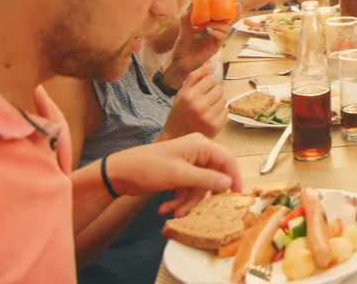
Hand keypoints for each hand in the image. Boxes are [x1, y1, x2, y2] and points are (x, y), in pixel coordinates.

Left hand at [105, 133, 241, 216]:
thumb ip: (206, 180)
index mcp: (200, 145)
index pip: (227, 160)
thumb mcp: (179, 175)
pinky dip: (178, 201)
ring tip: (173, 211)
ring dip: (187, 202)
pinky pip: (188, 191)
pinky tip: (165, 207)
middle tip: (192, 208)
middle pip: (212, 177)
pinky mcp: (178, 175)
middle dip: (201, 196)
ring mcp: (187, 165)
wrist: (120, 174)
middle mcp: (197, 153)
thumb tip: (228, 184)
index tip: (236, 195)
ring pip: (199, 188)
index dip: (234, 177)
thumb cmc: (148, 167)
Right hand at [158, 61, 228, 141]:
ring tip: (206, 110)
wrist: (176, 139)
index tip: (202, 91)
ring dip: (217, 103)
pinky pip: (226, 111)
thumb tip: (209, 64)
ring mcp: (208, 116)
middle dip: (213, 93)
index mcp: (189, 96)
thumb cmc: (178, 116)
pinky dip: (220, 113)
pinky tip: (210, 117)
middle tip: (204, 101)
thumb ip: (195, 77)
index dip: (207, 85)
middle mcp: (199, 105)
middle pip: (219, 89)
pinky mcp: (216, 126)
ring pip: (224, 99)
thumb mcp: (181, 94)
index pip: (210, 79)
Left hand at [166, 6, 229, 86]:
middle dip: (235, 10)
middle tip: (236, 3)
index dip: (228, 4)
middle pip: (230, 18)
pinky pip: (222, 36)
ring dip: (221, 23)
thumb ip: (187, 17)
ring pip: (228, 27)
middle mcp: (216, 28)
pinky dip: (217, 31)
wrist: (180, 61)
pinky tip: (209, 30)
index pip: (221, 12)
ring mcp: (217, 37)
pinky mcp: (217, 45)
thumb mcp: (184, 28)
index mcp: (209, 22)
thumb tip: (191, 3)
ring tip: (209, 23)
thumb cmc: (182, 45)